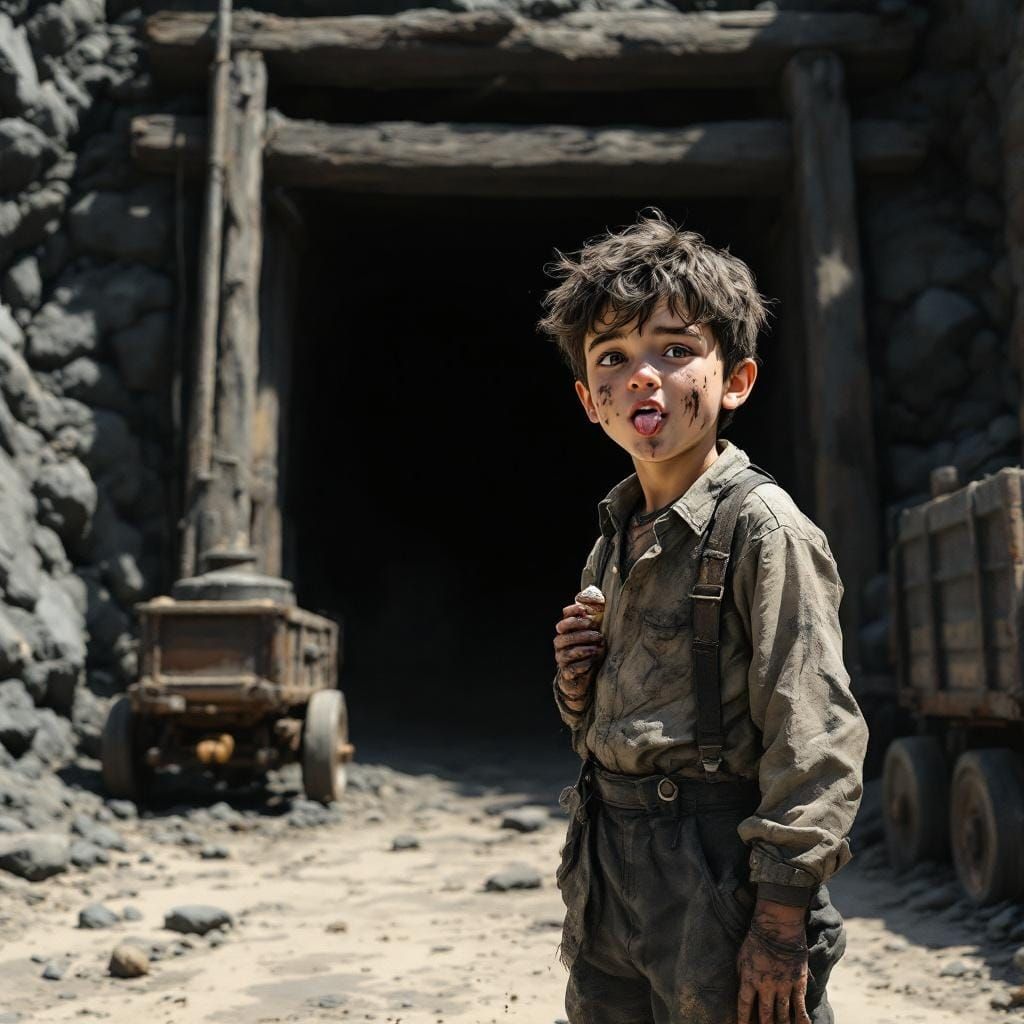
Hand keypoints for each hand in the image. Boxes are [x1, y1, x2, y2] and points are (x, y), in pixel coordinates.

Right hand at [553, 599, 605, 710]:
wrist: (582, 674)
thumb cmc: (590, 648)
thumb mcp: (594, 631)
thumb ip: (596, 616)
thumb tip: (601, 598)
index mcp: (566, 629)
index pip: (565, 616)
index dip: (573, 612)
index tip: (584, 611)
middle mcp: (560, 642)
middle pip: (564, 634)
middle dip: (582, 633)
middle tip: (598, 634)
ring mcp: (562, 657)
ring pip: (568, 652)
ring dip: (584, 649)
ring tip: (598, 648)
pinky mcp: (567, 672)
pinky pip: (572, 668)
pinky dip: (584, 664)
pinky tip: (593, 660)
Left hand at [737, 899, 810, 1023]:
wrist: (778, 927)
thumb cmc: (756, 939)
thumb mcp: (742, 956)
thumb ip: (742, 975)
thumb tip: (742, 989)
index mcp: (749, 978)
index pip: (744, 1006)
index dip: (743, 1019)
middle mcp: (766, 986)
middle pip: (764, 1015)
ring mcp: (783, 985)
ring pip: (782, 1015)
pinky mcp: (798, 983)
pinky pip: (800, 1006)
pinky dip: (802, 1020)